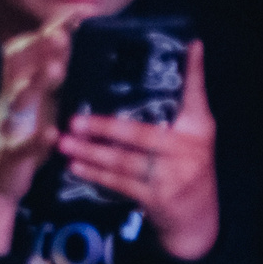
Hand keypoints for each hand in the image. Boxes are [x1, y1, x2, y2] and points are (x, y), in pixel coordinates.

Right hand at [0, 10, 76, 250]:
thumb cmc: (23, 135)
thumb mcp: (38, 102)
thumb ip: (52, 75)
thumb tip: (78, 44)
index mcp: (19, 85)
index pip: (30, 51)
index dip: (48, 31)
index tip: (74, 13)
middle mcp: (11, 100)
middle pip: (24, 68)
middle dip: (42, 49)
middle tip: (62, 33)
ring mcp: (8, 126)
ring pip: (21, 100)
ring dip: (37, 84)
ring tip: (57, 70)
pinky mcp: (11, 155)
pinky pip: (23, 146)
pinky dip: (35, 141)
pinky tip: (49, 135)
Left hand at [55, 39, 218, 258]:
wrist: (196, 220)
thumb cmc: (187, 166)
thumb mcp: (193, 133)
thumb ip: (186, 96)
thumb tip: (190, 45)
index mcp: (198, 128)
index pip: (196, 94)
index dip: (193, 71)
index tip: (190, 44)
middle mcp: (190, 149)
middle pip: (142, 134)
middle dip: (105, 127)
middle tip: (73, 120)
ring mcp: (175, 176)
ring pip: (125, 161)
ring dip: (91, 152)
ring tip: (64, 143)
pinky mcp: (159, 198)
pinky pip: (121, 184)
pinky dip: (96, 175)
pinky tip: (74, 166)